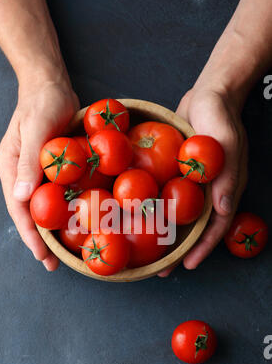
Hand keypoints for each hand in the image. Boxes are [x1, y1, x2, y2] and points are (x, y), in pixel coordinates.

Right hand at [0, 77, 78, 270]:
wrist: (51, 87)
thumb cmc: (42, 103)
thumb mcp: (36, 129)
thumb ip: (29, 162)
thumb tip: (20, 196)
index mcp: (11, 169)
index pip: (18, 208)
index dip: (29, 234)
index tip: (41, 255)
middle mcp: (22, 175)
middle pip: (29, 214)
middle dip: (39, 240)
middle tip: (52, 264)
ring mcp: (37, 174)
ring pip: (43, 208)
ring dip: (52, 230)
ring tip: (63, 253)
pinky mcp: (53, 170)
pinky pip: (57, 196)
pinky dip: (64, 212)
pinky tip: (75, 225)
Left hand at [159, 88, 247, 275]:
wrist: (208, 94)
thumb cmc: (219, 115)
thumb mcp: (226, 141)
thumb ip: (226, 175)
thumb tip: (222, 209)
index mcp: (223, 189)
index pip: (216, 226)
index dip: (203, 248)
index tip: (187, 264)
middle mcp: (208, 191)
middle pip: (195, 228)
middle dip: (179, 250)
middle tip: (162, 269)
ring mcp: (192, 184)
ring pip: (178, 216)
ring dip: (164, 234)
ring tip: (146, 252)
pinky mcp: (177, 174)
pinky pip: (166, 196)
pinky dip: (155, 209)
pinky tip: (136, 218)